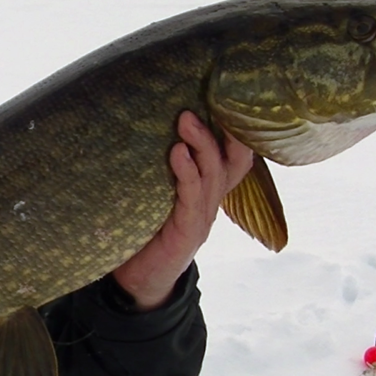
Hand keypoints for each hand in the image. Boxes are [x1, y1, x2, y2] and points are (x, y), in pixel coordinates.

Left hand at [111, 111, 252, 310]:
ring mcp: (203, 215)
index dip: (236, 127)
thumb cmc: (143, 230)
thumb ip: (160, 166)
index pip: (233, 153)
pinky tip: (177, 153)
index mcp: (207, 189)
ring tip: (185, 119)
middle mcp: (211, 199)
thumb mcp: (156, 192)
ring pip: (213, 172)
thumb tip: (143, 121)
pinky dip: (186, 171)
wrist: (139, 281)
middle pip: (232, 158)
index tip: (226, 94)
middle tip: (199, 100)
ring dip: (200, 143)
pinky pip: (191, 195)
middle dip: (220, 127)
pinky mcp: (188, 229)